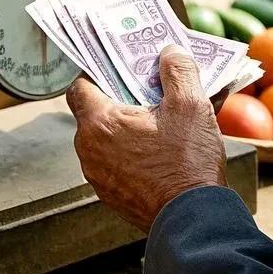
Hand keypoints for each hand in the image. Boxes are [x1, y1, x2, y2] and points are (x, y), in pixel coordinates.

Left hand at [66, 48, 225, 231]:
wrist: (192, 221)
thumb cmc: (187, 161)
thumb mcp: (190, 104)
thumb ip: (178, 70)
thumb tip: (170, 52)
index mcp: (99, 124)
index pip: (80, 86)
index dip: (98, 71)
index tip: (120, 65)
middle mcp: (89, 151)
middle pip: (96, 112)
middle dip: (122, 97)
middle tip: (150, 87)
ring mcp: (99, 178)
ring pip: (108, 139)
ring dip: (130, 126)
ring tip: (163, 118)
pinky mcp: (113, 196)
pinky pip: (118, 162)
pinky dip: (134, 151)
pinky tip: (164, 147)